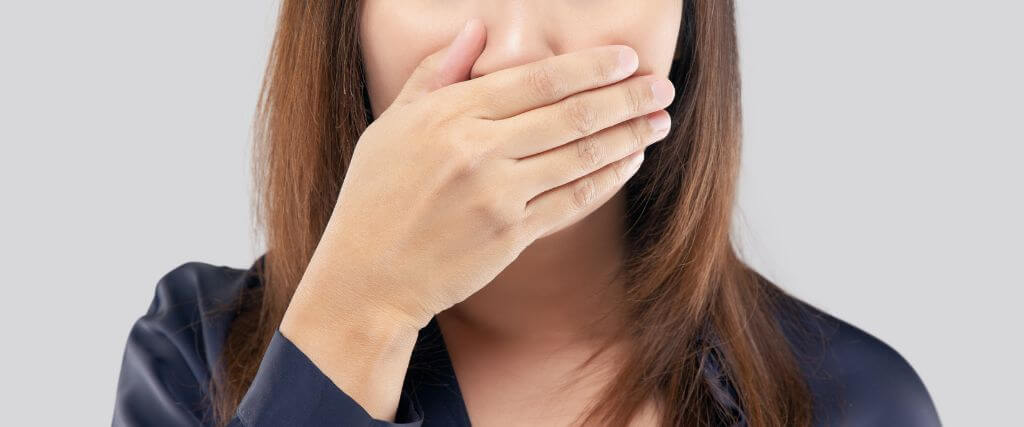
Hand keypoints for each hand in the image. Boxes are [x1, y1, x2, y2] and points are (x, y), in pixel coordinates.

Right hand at [287, 17, 675, 333]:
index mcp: (450, 114)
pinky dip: (608, 179)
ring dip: (629, 136)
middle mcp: (478, 151)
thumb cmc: (375, 196)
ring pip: (581, 157)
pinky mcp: (512, 236)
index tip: (628, 58)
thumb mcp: (393, 124)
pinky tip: (630, 162)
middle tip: (662, 87)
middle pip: (572, 114)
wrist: (368, 276)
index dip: (592, 67)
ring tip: (659, 122)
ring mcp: (498, 196)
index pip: (538, 79)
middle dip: (626, 98)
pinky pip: (574, 201)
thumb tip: (476, 28)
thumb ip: (436, 72)